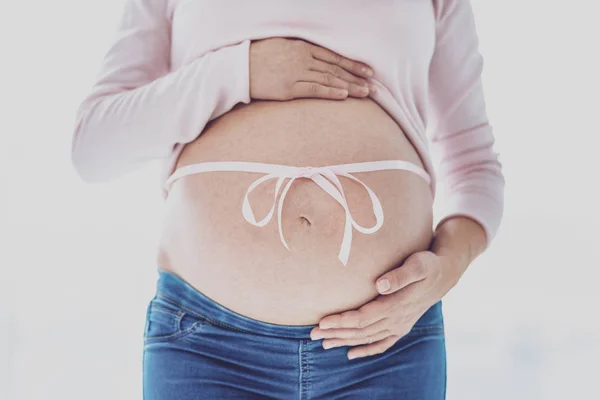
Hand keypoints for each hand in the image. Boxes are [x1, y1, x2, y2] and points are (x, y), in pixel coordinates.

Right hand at [249, 38, 376, 100]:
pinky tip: (344, 95)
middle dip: (357, 77)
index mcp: (302, 46)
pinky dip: (330, 92)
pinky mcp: (289, 88)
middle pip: (336, 68)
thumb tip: (317, 58)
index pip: (334, 56)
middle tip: (374, 86)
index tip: (368, 71)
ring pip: (329, 79)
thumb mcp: (282, 45)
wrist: (238, 68)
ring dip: (350, 86)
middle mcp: (302, 58)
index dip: (353, 64)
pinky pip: (314, 90)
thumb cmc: (259, 56)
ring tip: (366, 93)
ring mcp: (296, 73)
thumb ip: (301, 50)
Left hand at [310, 251, 460, 359]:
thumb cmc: (427, 264)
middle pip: (361, 331)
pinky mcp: (402, 326)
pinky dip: (366, 350)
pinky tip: (351, 354)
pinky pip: (382, 344)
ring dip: (345, 341)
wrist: (445, 274)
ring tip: (323, 344)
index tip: (322, 322)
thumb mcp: (418, 264)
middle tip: (312, 334)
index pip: (363, 318)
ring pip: (368, 339)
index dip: (341, 321)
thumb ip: (399, 275)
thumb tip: (380, 284)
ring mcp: (400, 325)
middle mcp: (397, 319)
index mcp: (397, 304)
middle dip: (336, 333)